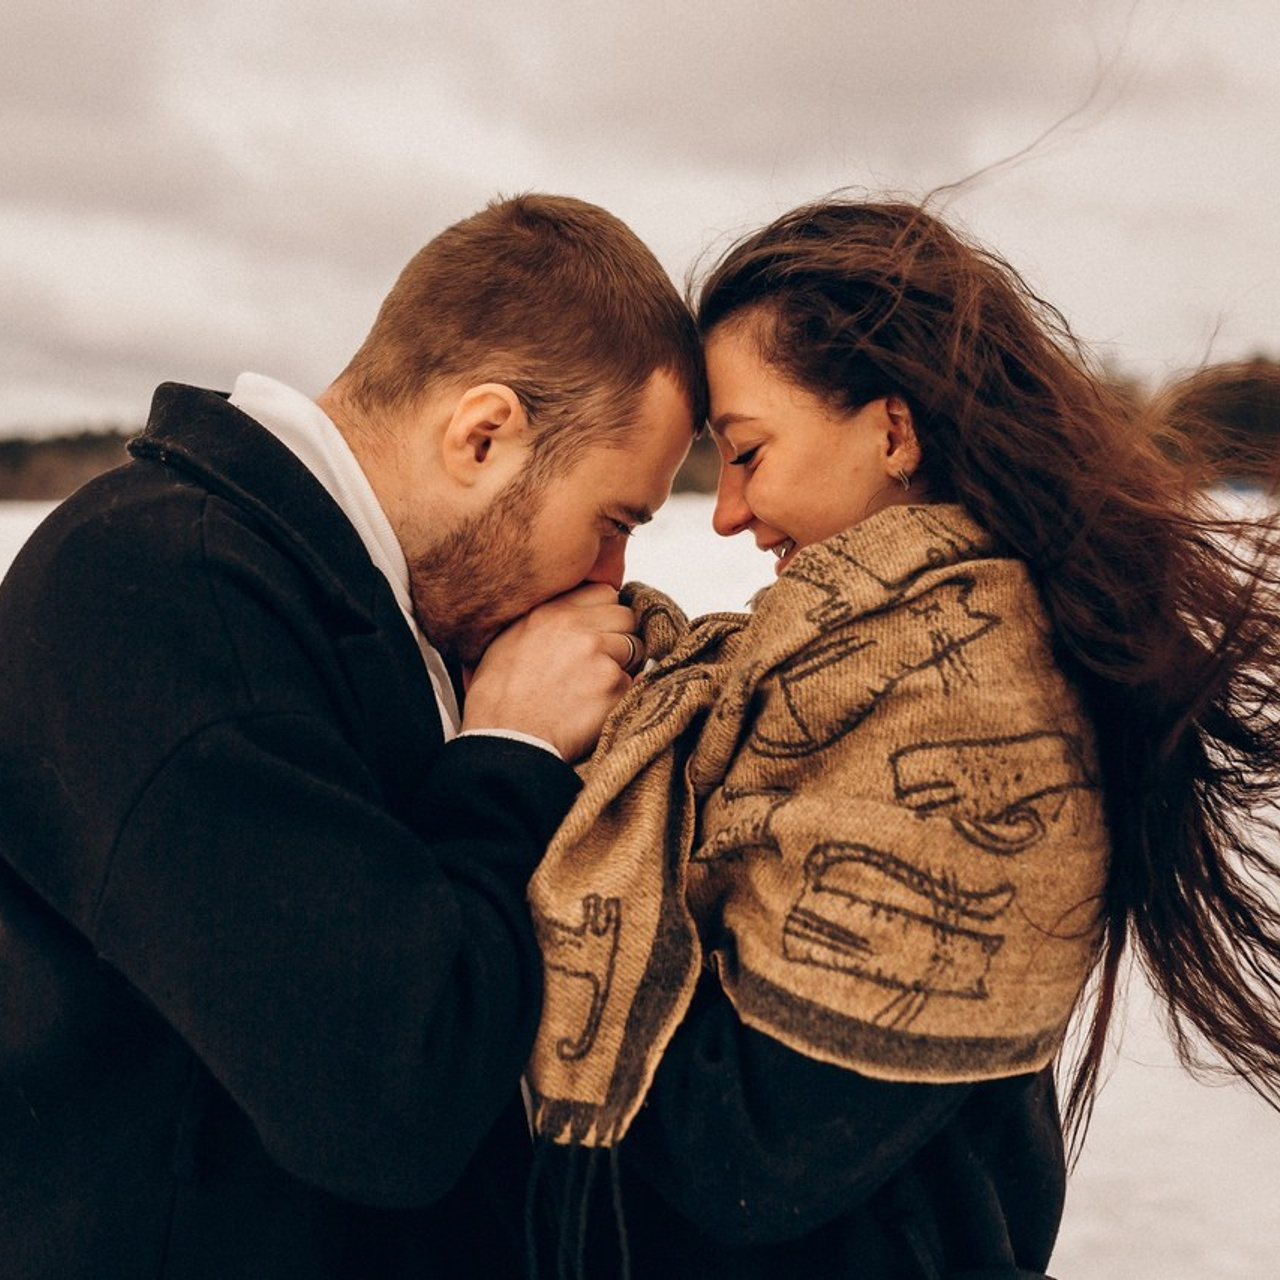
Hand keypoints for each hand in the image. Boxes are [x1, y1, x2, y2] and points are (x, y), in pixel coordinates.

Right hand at [461, 584, 643, 760]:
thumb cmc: (500, 699)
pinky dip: (620, 695)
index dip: (605, 613)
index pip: (604, 592)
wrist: (506, 741)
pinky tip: (593, 708)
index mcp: (552, 611)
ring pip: (637, 649)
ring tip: (593, 688)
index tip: (600, 629)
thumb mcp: (510, 639)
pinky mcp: (614, 686)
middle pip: (627, 617)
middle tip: (601, 661)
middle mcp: (578, 628)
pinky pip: (634, 683)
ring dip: (623, 666)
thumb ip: (547, 620)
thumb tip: (577, 618)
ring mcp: (600, 656)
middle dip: (621, 636)